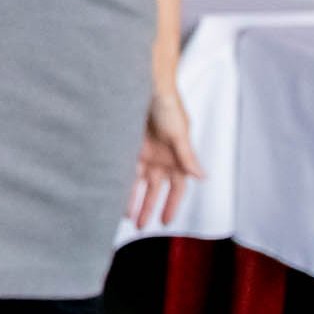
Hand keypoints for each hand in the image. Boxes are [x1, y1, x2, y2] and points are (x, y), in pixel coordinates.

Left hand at [128, 80, 203, 229]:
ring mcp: (145, 154)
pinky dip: (118, 182)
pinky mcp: (128, 147)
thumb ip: (188, 157)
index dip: (172, 205)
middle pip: (155, 190)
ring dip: (132, 199)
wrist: (148, 87)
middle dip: (148, 208)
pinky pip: (123, 169)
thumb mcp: (180, 133)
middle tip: (141, 226)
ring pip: (137, 184)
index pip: (177, 189)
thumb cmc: (169, 107)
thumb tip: (202, 178)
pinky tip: (110, 194)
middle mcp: (161, 160)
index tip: (165, 222)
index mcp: (178, 159)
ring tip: (125, 217)